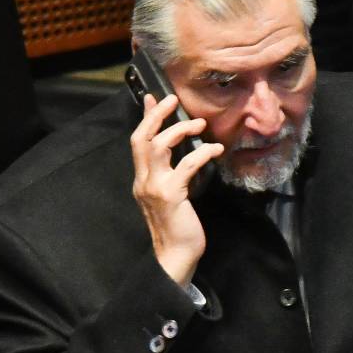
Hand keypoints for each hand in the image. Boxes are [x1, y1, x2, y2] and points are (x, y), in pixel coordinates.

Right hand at [130, 93, 223, 286]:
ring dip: (179, 130)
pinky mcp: (172, 195)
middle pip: (142, 138)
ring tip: (199, 124)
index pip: (137, 142)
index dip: (145, 118)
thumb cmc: (178, 226)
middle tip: (171, 99)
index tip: (152, 98)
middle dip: (156, 115)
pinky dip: (202, 153)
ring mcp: (155, 188)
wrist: (176, 254)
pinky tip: (215, 149)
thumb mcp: (170, 196)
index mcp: (142, 180)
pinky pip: (186, 166)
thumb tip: (182, 155)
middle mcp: (143, 181)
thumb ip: (170, 175)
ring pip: (158, 147)